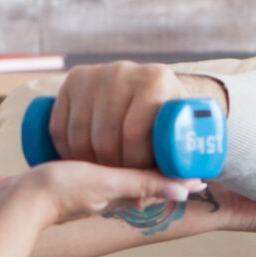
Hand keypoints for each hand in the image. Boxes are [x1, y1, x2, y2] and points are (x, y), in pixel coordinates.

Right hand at [12, 161, 196, 229]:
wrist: (14, 201)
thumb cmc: (61, 191)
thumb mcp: (106, 183)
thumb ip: (141, 184)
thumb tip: (185, 191)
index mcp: (127, 192)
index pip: (164, 183)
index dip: (185, 176)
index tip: (207, 165)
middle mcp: (114, 191)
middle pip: (150, 177)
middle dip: (171, 170)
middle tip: (191, 153)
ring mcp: (95, 185)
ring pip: (128, 170)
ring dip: (146, 162)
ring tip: (163, 147)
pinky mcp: (76, 176)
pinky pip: (104, 164)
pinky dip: (116, 155)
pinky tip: (115, 143)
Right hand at [48, 63, 228, 169]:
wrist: (143, 91)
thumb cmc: (165, 122)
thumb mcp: (176, 133)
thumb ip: (177, 163)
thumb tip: (194, 187)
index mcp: (157, 79)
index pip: (135, 134)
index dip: (133, 163)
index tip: (136, 176)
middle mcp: (125, 70)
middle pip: (106, 136)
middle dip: (109, 165)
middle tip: (116, 178)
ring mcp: (96, 73)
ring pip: (81, 133)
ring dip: (86, 159)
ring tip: (99, 171)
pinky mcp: (73, 79)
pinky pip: (61, 124)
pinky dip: (66, 146)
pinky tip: (77, 157)